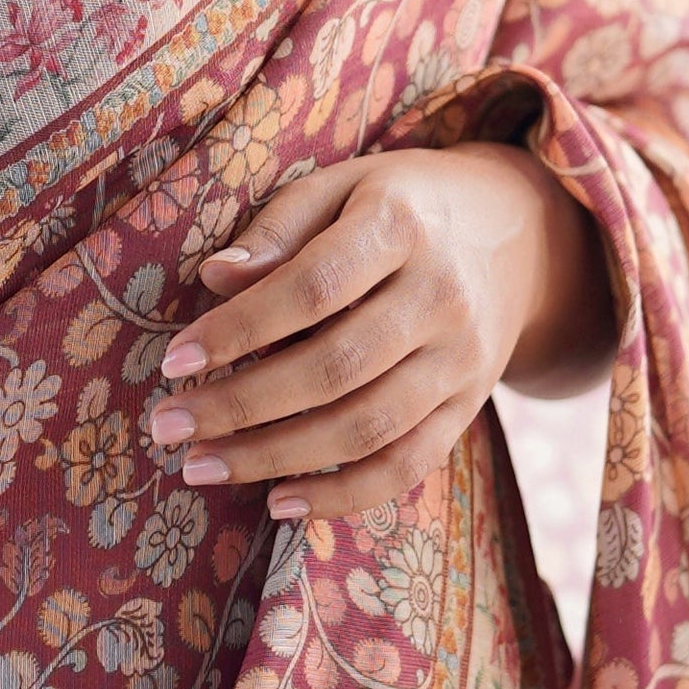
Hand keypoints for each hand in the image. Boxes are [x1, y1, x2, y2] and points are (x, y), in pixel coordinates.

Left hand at [146, 147, 616, 523]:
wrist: (521, 236)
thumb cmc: (402, 207)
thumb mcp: (344, 186)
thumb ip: (280, 227)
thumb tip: (215, 277)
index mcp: (402, 227)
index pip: (313, 288)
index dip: (240, 329)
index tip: (175, 361)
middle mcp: (441, 296)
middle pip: (335, 368)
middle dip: (241, 406)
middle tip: (167, 429)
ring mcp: (462, 359)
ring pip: (366, 427)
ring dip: (275, 457)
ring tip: (201, 467)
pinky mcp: (468, 406)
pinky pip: (407, 465)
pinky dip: (342, 495)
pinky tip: (277, 502)